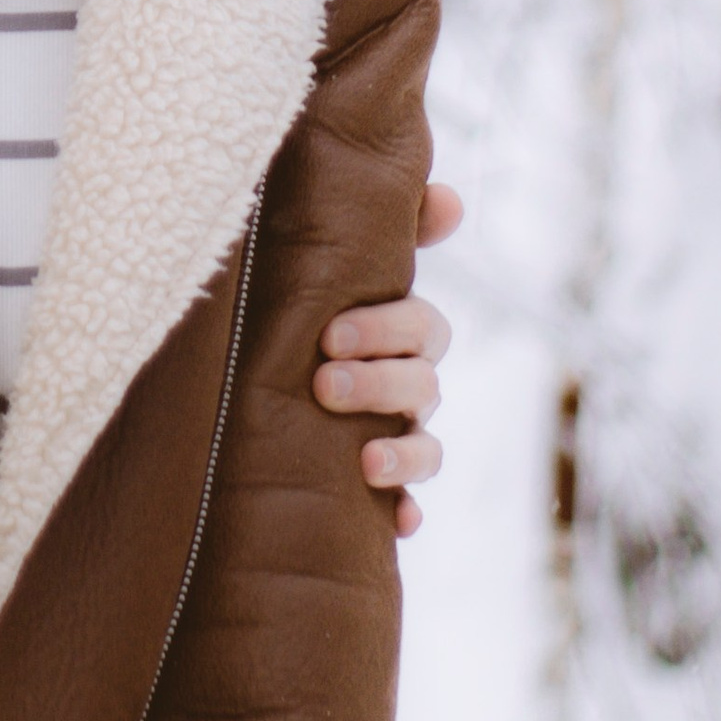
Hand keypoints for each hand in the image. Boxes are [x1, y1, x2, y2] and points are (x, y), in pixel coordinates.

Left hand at [313, 176, 460, 535]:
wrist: (270, 383)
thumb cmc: (314, 306)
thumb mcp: (338, 266)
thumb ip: (391, 228)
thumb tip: (450, 198)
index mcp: (403, 331)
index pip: (423, 327)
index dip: (387, 329)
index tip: (329, 335)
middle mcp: (411, 384)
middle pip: (423, 385)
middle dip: (379, 385)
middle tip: (323, 384)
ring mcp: (401, 436)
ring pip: (427, 446)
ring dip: (404, 455)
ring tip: (365, 461)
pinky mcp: (383, 485)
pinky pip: (409, 505)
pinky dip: (407, 512)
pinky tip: (399, 523)